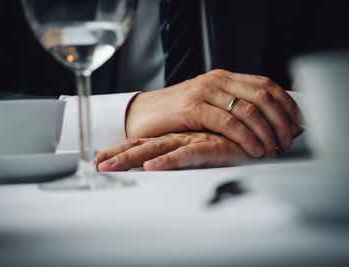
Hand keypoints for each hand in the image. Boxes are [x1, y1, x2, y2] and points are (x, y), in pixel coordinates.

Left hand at [96, 132, 249, 170]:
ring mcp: (191, 138)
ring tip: (109, 168)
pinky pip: (186, 154)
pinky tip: (152, 167)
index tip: (99, 159)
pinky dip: (168, 161)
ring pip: (155, 148)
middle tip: (97, 166)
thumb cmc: (226, 140)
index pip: (140, 142)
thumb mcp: (198, 148)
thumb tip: (161, 161)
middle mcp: (178, 135)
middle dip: (118, 155)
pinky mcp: (209, 145)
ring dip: (130, 158)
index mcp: (173, 135)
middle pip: (141, 144)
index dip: (120, 150)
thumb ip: (182, 153)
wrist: (252, 132)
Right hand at [126, 69, 302, 157]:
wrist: (141, 115)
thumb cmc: (176, 115)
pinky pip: (228, 122)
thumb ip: (230, 106)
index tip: (298, 123)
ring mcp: (204, 92)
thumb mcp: (207, 104)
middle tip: (289, 141)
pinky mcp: (192, 108)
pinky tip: (254, 150)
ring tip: (273, 150)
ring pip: (248, 109)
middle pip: (262, 95)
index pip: (265, 84)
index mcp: (223, 77)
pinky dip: (246, 137)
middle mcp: (216, 80)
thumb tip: (263, 122)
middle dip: (281, 121)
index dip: (286, 103)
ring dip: (266, 133)